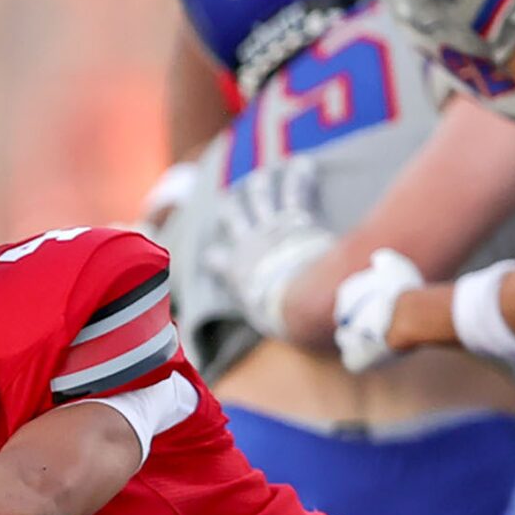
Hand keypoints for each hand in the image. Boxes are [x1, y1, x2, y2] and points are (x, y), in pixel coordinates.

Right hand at [211, 158, 334, 338]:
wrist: (298, 299)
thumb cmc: (281, 316)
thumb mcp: (264, 320)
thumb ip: (263, 319)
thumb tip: (254, 350)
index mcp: (235, 272)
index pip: (218, 262)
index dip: (215, 258)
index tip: (212, 255)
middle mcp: (248, 246)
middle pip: (236, 220)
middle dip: (233, 207)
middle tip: (231, 197)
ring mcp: (271, 229)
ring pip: (261, 200)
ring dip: (260, 186)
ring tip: (261, 176)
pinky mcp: (296, 220)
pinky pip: (295, 193)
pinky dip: (298, 177)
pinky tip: (302, 163)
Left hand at [331, 247, 423, 373]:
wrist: (409, 316)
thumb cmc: (404, 290)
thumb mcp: (395, 265)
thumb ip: (384, 260)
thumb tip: (378, 258)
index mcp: (347, 294)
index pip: (350, 300)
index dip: (366, 304)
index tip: (382, 305)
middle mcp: (341, 317)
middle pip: (348, 321)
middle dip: (362, 323)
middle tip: (381, 324)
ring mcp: (347, 339)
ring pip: (348, 342)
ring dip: (361, 341)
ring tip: (379, 339)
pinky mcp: (356, 359)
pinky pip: (354, 362)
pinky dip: (363, 360)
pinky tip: (376, 355)